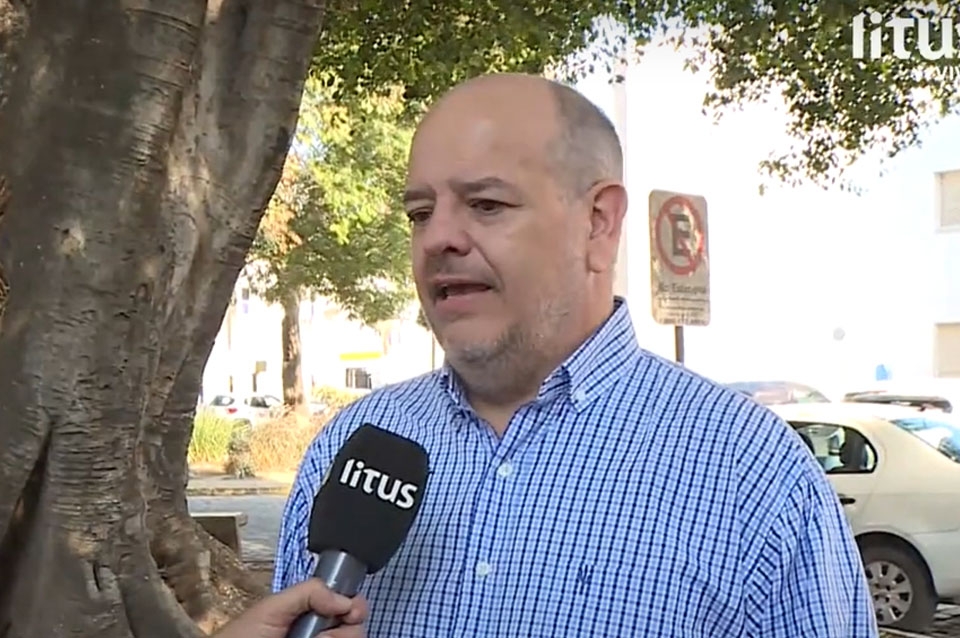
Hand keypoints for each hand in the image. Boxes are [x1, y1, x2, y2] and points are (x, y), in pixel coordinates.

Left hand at [214, 579, 367, 637]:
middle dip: (347, 626)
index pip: (348, 603)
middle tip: (324, 634)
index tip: (351, 611)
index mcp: (312, 611)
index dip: (354, 605)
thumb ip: (308, 592)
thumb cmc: (243, 635)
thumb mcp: (274, 606)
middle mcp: (320, 632)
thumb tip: (344, 599)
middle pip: (356, 626)